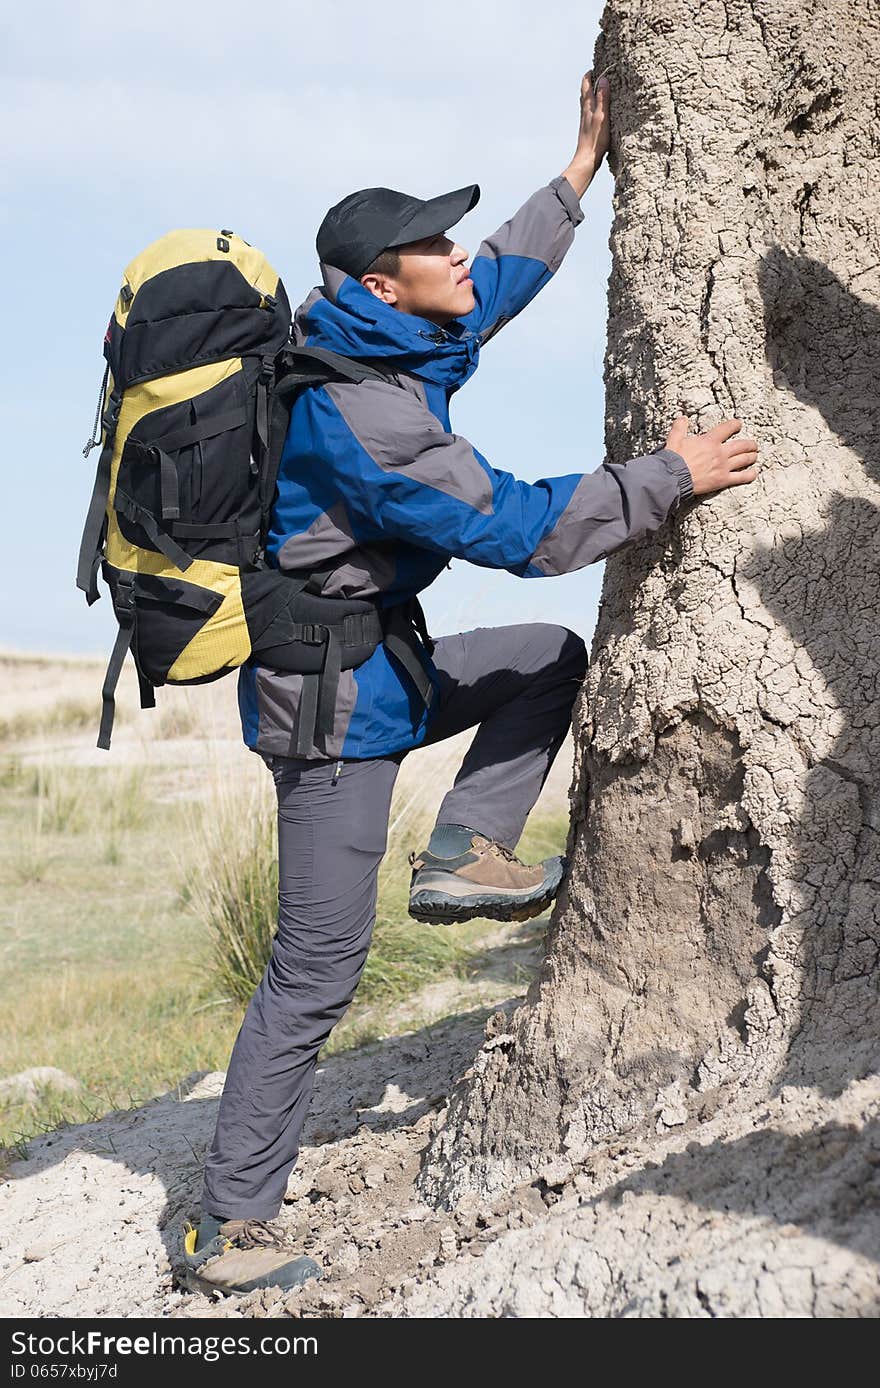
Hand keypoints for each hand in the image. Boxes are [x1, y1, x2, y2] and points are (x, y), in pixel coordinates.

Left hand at [562, 71, 609, 197]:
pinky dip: (596, 104)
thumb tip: (603, 79)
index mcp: (587, 106)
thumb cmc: (595, 140)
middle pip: (586, 90)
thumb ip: (602, 98)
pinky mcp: (589, 128)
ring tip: (604, 87)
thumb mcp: (602, 116)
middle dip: (593, 79)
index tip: (599, 64)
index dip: (591, 72)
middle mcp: (584, 111)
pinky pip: (591, 110)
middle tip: (602, 72)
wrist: (586, 161)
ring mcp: (585, 120)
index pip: (586, 83)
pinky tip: (601, 108)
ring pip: (588, 100)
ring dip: (594, 92)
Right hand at [666, 416, 758, 495]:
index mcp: (710, 440)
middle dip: (750, 444)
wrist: (673, 478)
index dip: (735, 425)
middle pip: (742, 445)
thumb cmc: (674, 460)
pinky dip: (750, 475)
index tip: (738, 424)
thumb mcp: (674, 439)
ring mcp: (723, 466)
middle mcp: (720, 452)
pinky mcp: (723, 480)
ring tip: (754, 455)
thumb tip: (682, 418)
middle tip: (753, 444)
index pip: (727, 428)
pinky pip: (741, 477)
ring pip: (745, 459)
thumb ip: (680, 427)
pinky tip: (753, 473)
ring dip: (752, 456)